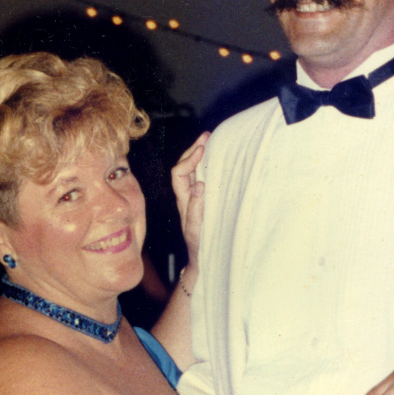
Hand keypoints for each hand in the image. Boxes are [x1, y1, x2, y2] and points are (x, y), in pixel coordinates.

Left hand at [170, 132, 208, 274]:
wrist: (201, 258)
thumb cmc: (199, 246)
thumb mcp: (196, 229)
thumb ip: (196, 208)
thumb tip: (199, 184)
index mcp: (183, 200)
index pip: (179, 173)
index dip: (188, 159)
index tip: (202, 149)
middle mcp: (186, 196)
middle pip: (183, 167)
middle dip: (193, 149)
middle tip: (207, 136)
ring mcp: (193, 197)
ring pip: (192, 171)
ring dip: (199, 155)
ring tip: (209, 141)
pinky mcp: (202, 200)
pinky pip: (201, 177)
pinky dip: (206, 166)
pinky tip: (214, 159)